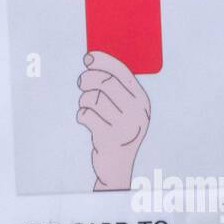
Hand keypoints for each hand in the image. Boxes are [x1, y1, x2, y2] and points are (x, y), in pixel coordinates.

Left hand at [77, 50, 150, 191]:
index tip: (88, 57)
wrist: (117, 166)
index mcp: (142, 101)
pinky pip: (87, 116)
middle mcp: (137, 113)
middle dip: (89, 78)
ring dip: (84, 100)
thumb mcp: (125, 109)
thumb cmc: (117, 130)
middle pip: (107, 82)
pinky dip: (81, 114)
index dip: (104, 61)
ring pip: (94, 99)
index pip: (123, 73)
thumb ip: (116, 88)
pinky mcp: (110, 139)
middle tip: (81, 83)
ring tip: (85, 106)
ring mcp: (125, 127)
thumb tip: (94, 61)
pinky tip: (85, 119)